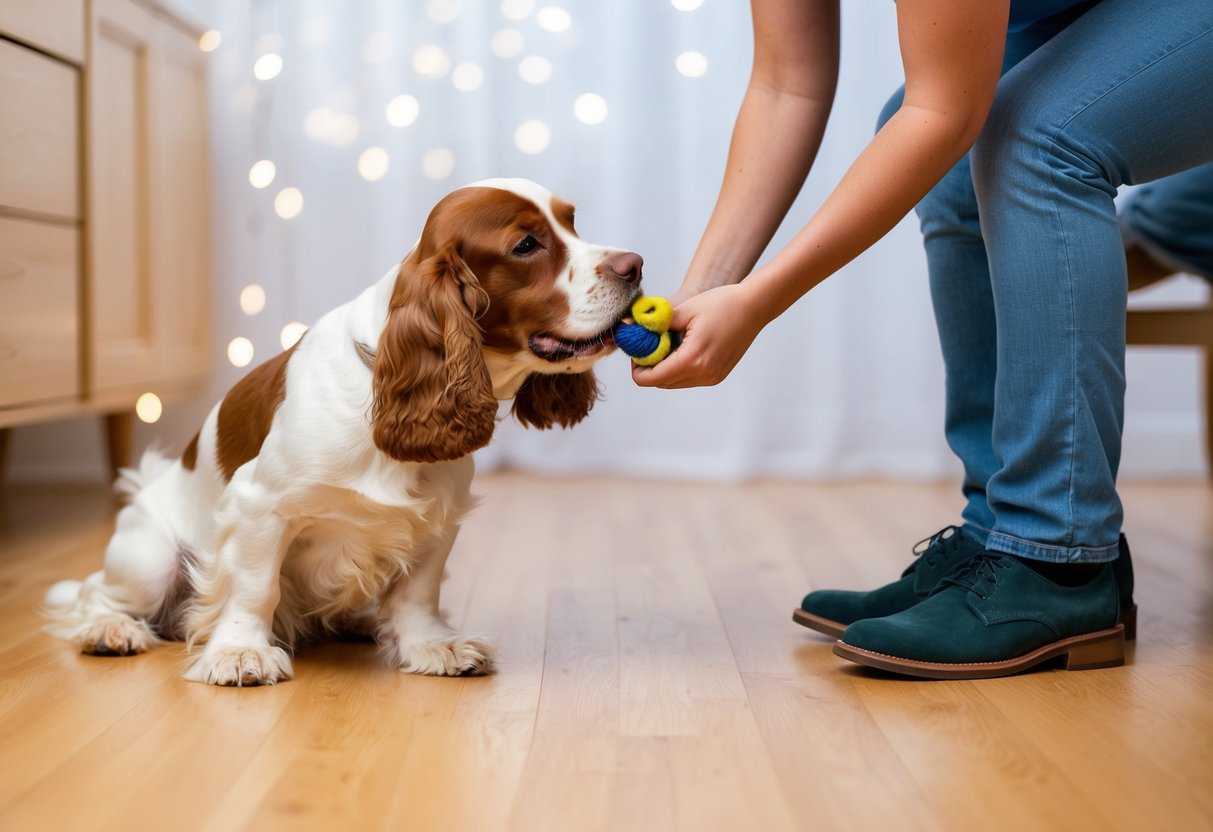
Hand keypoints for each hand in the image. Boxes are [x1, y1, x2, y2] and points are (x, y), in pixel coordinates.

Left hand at [631, 283, 766, 388]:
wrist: (754, 307)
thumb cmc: (721, 304)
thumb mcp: (683, 310)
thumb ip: (655, 324)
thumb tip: (631, 326)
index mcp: (692, 360)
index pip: (651, 379)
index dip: (637, 367)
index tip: (636, 349)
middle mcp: (703, 374)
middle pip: (661, 383)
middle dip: (650, 366)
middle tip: (649, 344)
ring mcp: (712, 377)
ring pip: (674, 382)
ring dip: (665, 368)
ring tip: (667, 343)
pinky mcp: (718, 375)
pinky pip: (689, 378)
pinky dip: (679, 367)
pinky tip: (682, 347)